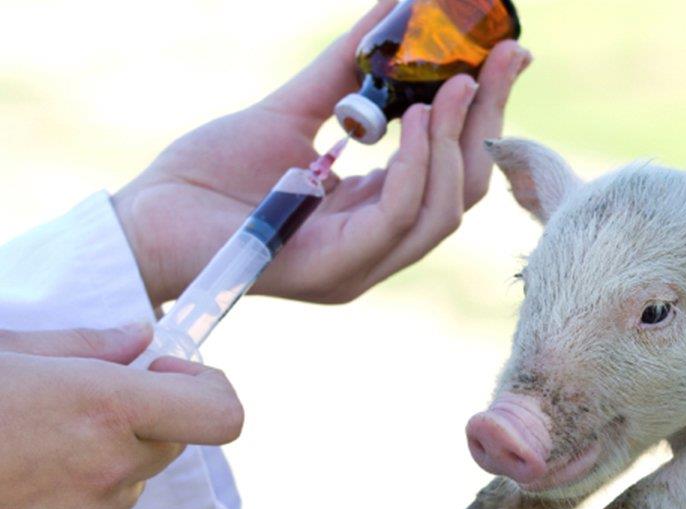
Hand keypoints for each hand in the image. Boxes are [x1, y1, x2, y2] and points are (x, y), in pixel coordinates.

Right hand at [0, 325, 243, 508]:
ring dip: (105, 458)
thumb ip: (83, 344)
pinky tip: (14, 476)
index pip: (220, 413)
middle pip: (172, 443)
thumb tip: (138, 335)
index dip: (209, 387)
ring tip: (30, 439)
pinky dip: (70, 496)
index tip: (170, 370)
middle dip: (146, 417)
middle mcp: (106, 468)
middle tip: (86, 399)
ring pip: (130, 482)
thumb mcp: (5, 349)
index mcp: (103, 406)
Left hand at [113, 2, 532, 307]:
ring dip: (455, 143)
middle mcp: (379, 244)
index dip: (486, 113)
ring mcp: (361, 264)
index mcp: (377, 211)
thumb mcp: (294, 110)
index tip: (508, 54)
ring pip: (441, 210)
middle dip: (487, 121)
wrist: (145, 220)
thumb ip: (348, 70)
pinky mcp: (333, 272)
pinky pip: (397, 221)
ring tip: (453, 84)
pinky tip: (413, 121)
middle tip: (500, 58)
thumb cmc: (209, 174)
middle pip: (463, 190)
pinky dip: (414, 169)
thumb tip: (393, 10)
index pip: (454, 168)